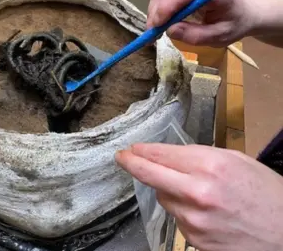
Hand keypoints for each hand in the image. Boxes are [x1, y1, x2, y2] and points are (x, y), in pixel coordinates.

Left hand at [116, 143, 282, 250]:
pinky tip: (204, 211)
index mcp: (210, 166)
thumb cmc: (266, 193)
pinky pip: (177, 218)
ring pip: (163, 198)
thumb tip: (168, 156)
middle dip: (131, 164)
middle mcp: (197, 192)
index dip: (141, 151)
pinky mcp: (194, 240)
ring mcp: (193, 219)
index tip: (130, 149)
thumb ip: (199, 156)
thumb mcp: (236, 161)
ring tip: (195, 191)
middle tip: (122, 158)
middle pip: (149, 175)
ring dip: (168, 191)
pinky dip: (183, 211)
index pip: (161, 154)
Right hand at [147, 0, 256, 46]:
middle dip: (156, 13)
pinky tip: (161, 24)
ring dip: (154, 13)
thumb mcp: (219, 36)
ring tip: (156, 32)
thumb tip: (170, 31)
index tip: (158, 27)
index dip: (167, 7)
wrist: (241, 13)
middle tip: (153, 36)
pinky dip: (158, 11)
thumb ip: (196, 35)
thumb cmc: (233, 24)